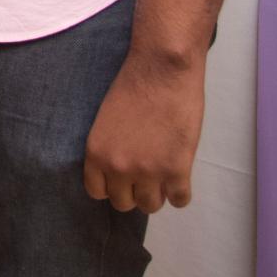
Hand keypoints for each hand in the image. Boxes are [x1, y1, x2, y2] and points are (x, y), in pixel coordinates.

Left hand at [83, 53, 205, 212]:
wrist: (162, 70)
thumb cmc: (133, 85)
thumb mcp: (106, 119)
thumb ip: (111, 148)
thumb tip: (119, 169)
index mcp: (96, 153)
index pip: (96, 192)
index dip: (111, 185)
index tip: (121, 178)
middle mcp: (118, 167)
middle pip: (123, 203)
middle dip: (133, 190)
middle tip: (144, 175)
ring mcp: (148, 172)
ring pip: (150, 206)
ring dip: (157, 193)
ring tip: (163, 177)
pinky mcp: (177, 170)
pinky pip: (179, 201)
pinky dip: (181, 193)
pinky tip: (180, 179)